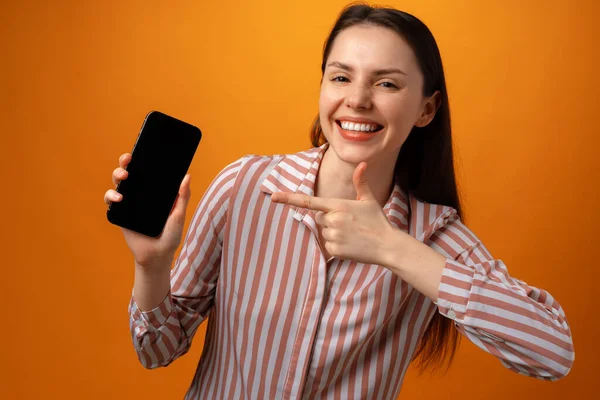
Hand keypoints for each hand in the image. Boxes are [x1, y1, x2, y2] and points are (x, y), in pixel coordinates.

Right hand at [104, 153, 192, 270]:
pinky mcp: (120, 214)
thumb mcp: (179, 215)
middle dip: (125, 163)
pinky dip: (111, 197)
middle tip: (128, 161)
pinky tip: (119, 199)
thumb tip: (187, 176)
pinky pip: (111, 202)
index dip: (141, 159)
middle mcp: (140, 195)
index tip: (141, 150)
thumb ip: (182, 197)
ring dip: (117, 176)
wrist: (157, 256)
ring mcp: (129, 204)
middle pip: (129, 173)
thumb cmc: (170, 236)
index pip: (147, 172)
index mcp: (154, 192)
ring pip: (118, 184)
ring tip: (124, 179)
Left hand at [271, 162, 396, 265]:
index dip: (289, 198)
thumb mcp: (368, 200)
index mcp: (338, 205)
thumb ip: (361, 182)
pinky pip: (328, 246)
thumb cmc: (377, 221)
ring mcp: (333, 235)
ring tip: (352, 234)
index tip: (273, 197)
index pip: (309, 201)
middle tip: (348, 223)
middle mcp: (333, 220)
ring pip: (323, 232)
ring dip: (333, 233)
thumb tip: (363, 163)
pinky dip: (337, 246)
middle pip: (318, 218)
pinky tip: (351, 245)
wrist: (387, 245)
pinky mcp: (334, 250)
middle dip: (329, 219)